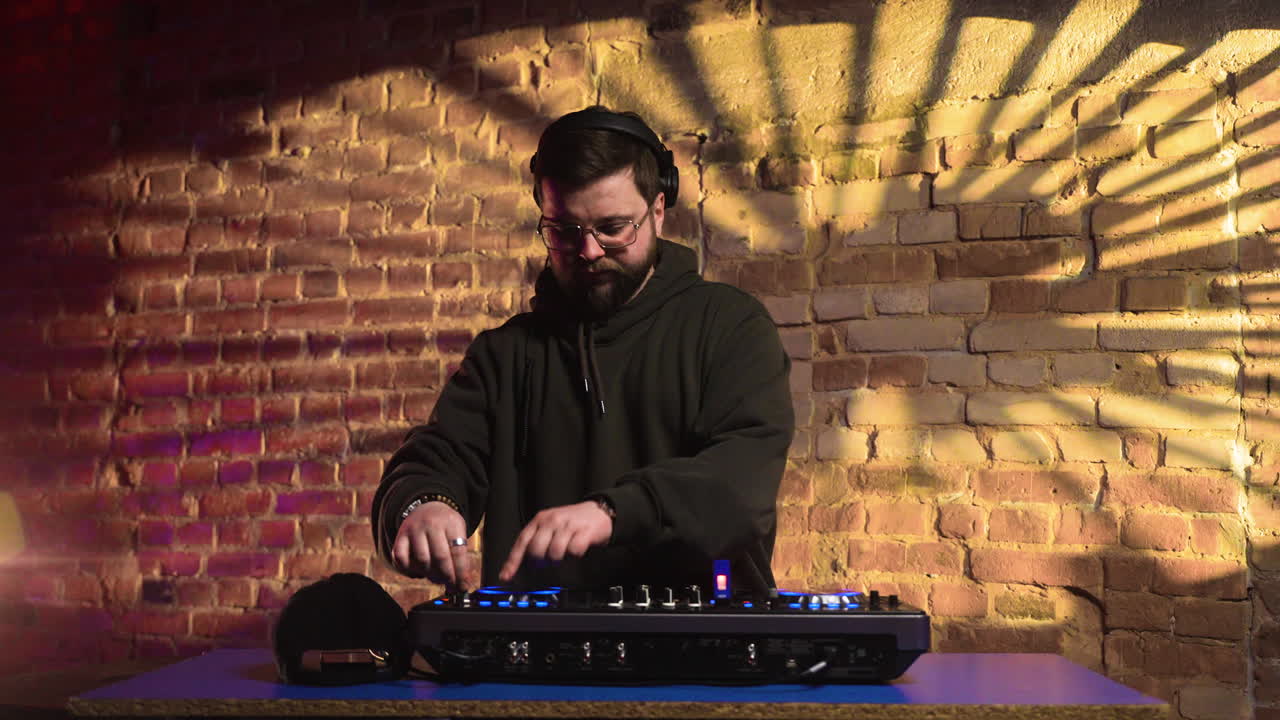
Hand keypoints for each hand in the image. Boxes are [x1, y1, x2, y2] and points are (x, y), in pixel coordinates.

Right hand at [391, 501, 473, 589]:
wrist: (426, 507)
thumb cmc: (445, 526)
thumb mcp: (457, 531)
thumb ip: (460, 555)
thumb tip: (463, 583)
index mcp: (451, 522)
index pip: (458, 551)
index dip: (461, 573)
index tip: (462, 586)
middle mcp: (432, 524)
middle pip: (440, 557)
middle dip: (447, 577)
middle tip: (450, 586)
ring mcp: (414, 529)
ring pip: (422, 561)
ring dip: (430, 575)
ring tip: (437, 578)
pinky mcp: (400, 537)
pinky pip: (402, 560)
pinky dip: (410, 571)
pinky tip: (419, 572)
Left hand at [498, 501, 612, 582]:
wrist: (599, 511)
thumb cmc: (572, 521)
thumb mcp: (550, 526)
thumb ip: (536, 539)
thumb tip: (522, 563)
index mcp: (540, 520)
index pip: (522, 541)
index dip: (513, 561)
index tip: (506, 576)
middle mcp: (552, 521)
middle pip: (536, 550)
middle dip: (540, 561)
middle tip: (548, 561)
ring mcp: (568, 525)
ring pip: (554, 552)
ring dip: (559, 558)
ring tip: (565, 552)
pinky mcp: (584, 531)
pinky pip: (574, 551)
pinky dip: (575, 554)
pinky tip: (577, 549)